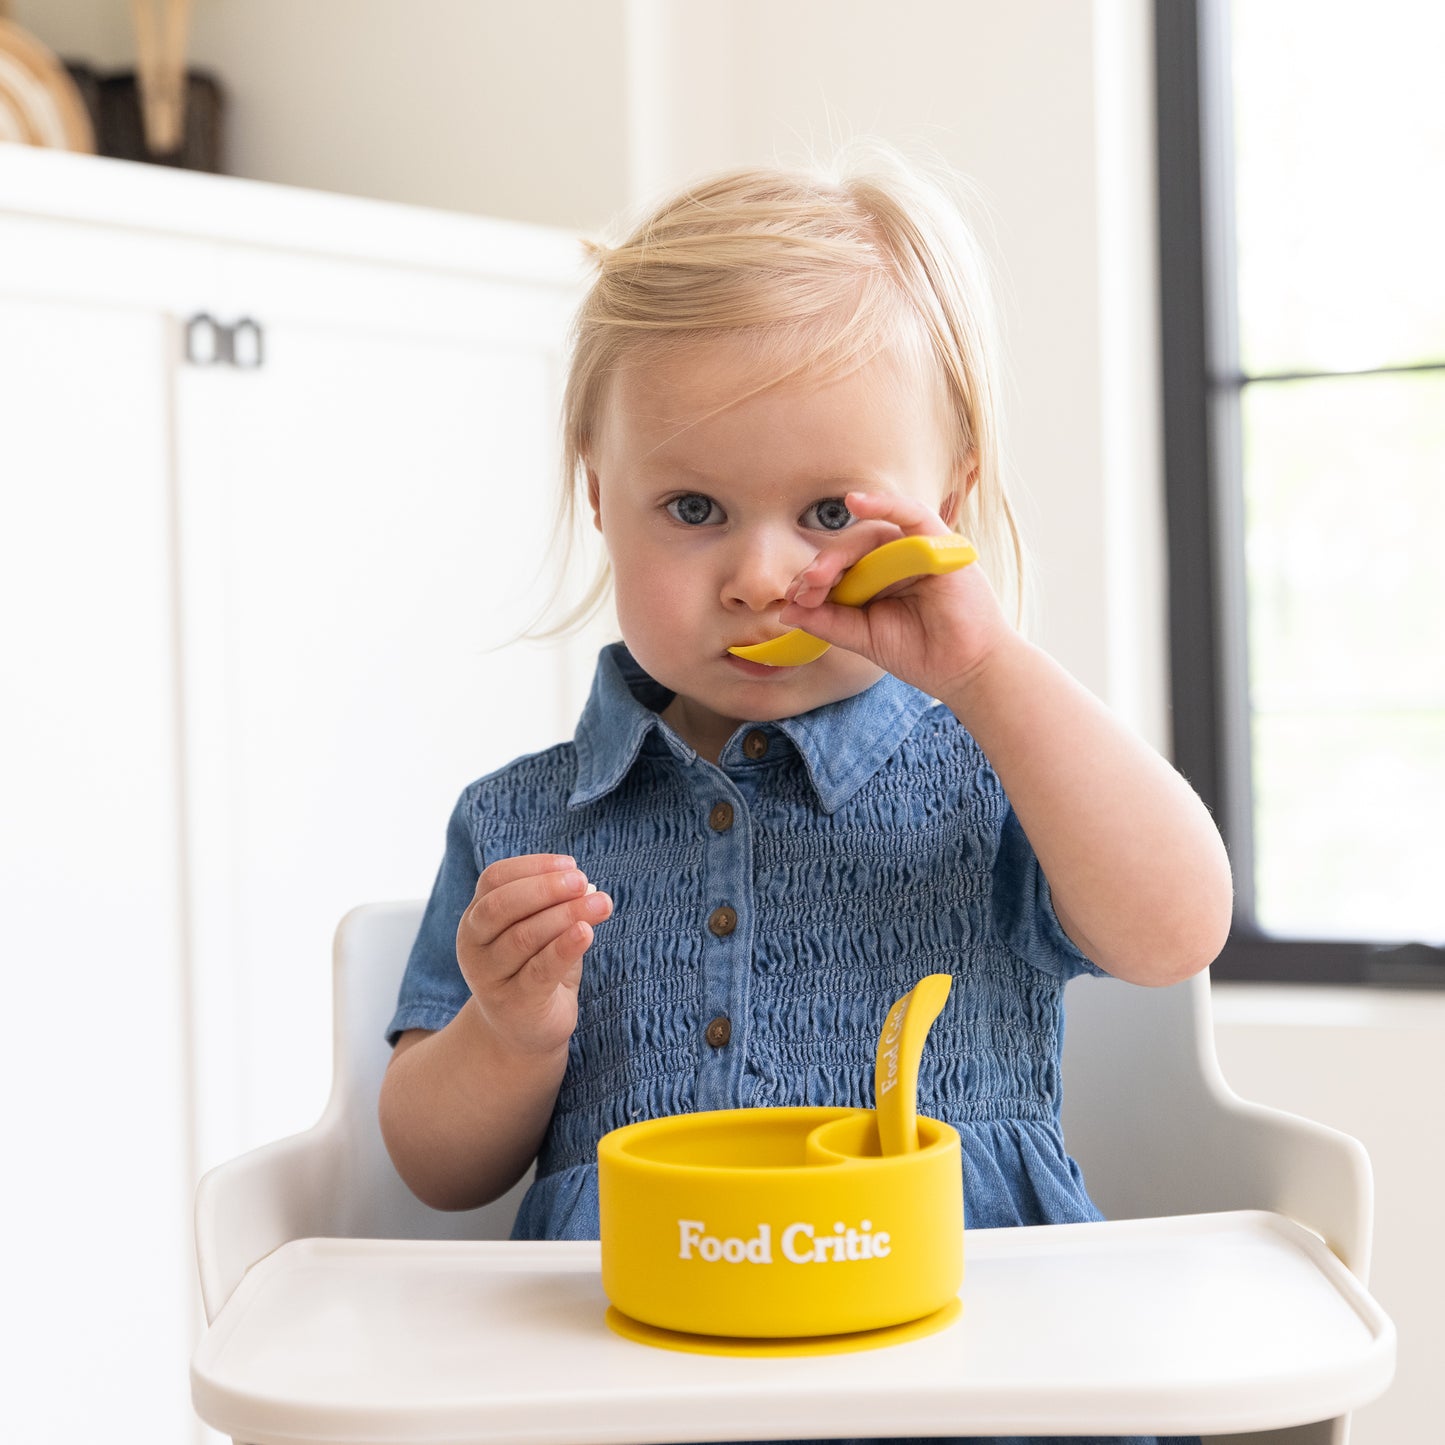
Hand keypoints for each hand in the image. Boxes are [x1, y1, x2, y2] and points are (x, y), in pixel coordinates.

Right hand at [456, 854, 612, 1057]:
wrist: (523, 1032)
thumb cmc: (534, 970)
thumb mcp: (541, 932)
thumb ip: (556, 908)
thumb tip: (586, 885)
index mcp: (476, 918)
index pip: (495, 879)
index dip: (533, 866)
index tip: (572, 864)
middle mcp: (473, 946)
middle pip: (501, 905)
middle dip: (546, 888)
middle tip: (583, 881)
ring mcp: (489, 977)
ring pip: (524, 936)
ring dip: (566, 914)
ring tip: (602, 903)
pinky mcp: (513, 1004)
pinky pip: (539, 970)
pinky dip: (564, 947)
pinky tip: (587, 932)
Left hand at [780, 490, 1012, 699]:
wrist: (965, 672)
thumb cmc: (921, 653)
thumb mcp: (862, 637)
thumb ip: (828, 621)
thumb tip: (787, 610)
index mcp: (878, 578)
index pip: (840, 566)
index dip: (814, 578)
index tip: (793, 600)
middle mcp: (896, 558)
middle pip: (851, 548)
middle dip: (822, 568)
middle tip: (803, 590)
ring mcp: (918, 549)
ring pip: (871, 533)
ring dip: (840, 552)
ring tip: (819, 575)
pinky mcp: (940, 544)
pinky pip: (911, 513)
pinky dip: (885, 504)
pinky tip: (857, 501)